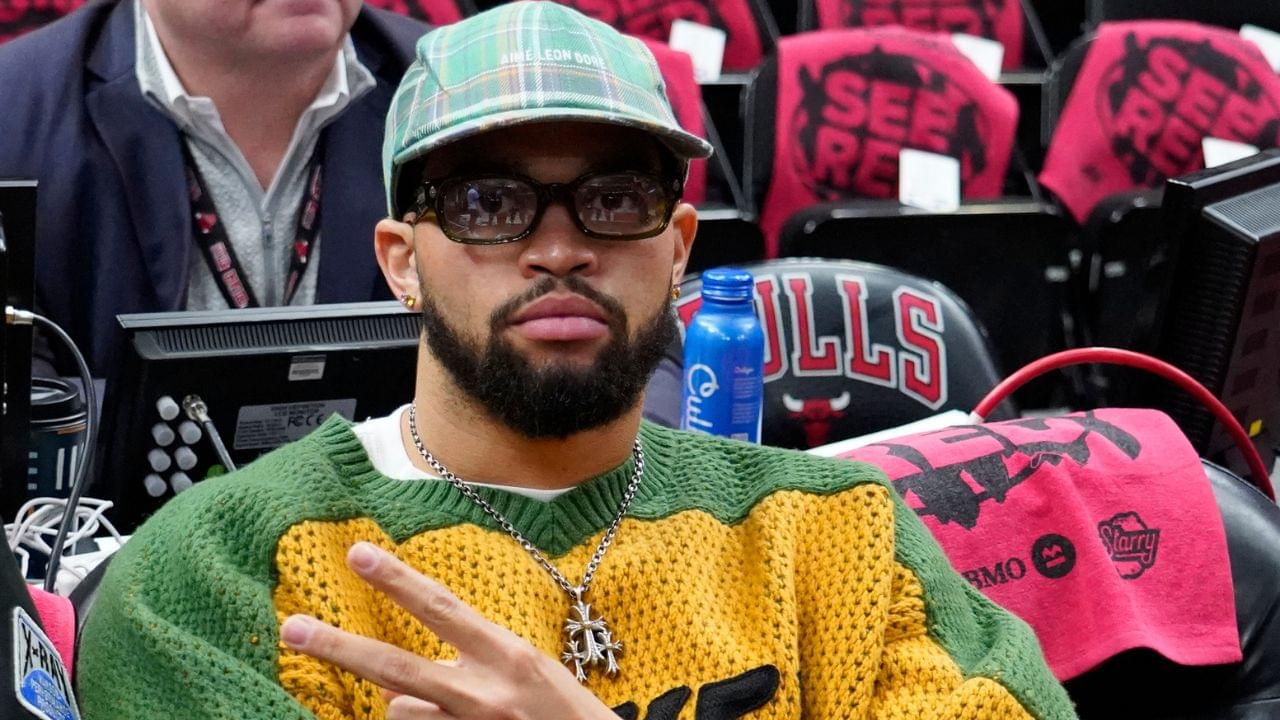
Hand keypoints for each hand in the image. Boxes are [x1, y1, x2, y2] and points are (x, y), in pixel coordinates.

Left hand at [280, 542, 617, 719]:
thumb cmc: (563, 710)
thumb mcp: (526, 668)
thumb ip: (473, 658)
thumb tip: (410, 671)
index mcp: (507, 655)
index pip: (441, 608)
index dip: (397, 580)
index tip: (358, 554)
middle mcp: (483, 693)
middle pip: (395, 667)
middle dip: (339, 647)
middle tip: (294, 628)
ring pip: (400, 710)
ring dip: (407, 704)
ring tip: (449, 704)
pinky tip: (447, 718)